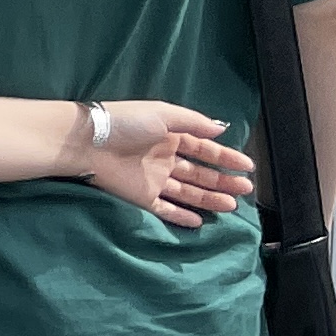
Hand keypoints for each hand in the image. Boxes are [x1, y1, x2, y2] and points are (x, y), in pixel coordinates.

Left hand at [82, 103, 253, 227]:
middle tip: (245, 189)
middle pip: (199, 173)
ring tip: (232, 206)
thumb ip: (193, 122)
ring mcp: (153, 179)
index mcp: (169, 136)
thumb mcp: (163, 114)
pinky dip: (181, 216)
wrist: (87, 142)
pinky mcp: (141, 197)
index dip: (226, 158)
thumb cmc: (126, 123)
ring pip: (187, 192)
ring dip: (209, 199)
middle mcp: (164, 158)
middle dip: (223, 181)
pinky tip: (200, 221)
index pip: (204, 149)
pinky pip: (165, 209)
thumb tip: (222, 128)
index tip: (248, 167)